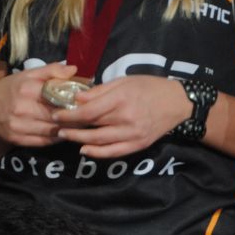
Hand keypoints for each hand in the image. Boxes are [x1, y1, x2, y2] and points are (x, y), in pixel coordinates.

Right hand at [0, 63, 81, 146]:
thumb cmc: (11, 88)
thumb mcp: (28, 74)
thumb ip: (51, 70)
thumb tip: (74, 69)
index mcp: (28, 89)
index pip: (58, 97)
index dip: (76, 101)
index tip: (89, 102)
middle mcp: (23, 108)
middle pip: (58, 116)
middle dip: (75, 118)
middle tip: (89, 117)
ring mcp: (19, 126)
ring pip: (53, 131)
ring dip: (69, 130)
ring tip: (81, 126)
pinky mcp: (18, 139)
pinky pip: (44, 141)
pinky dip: (56, 138)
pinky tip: (64, 134)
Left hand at [56, 76, 191, 157]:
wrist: (177, 104)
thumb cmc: (149, 87)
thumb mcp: (124, 81)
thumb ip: (100, 91)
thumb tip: (77, 99)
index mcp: (121, 99)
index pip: (89, 111)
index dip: (70, 115)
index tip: (56, 114)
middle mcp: (126, 119)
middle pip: (92, 127)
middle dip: (71, 128)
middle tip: (57, 127)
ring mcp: (132, 134)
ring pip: (99, 142)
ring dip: (79, 141)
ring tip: (66, 137)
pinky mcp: (138, 145)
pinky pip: (113, 152)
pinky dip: (97, 153)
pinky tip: (84, 150)